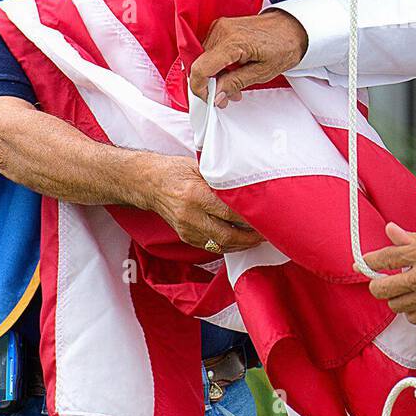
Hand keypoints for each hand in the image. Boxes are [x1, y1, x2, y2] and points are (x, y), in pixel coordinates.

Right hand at [146, 155, 263, 252]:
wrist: (148, 182)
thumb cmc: (175, 171)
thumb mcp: (200, 167)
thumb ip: (221, 180)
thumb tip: (249, 187)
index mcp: (195, 195)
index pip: (229, 213)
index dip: (250, 219)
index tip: (266, 218)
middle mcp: (190, 216)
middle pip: (226, 235)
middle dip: (249, 238)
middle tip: (267, 233)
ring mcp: (186, 229)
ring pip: (219, 245)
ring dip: (241, 244)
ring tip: (257, 239)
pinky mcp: (184, 236)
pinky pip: (210, 247)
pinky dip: (227, 245)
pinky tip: (240, 240)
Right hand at [188, 10, 308, 105]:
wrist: (293, 27)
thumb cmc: (284, 45)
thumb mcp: (262, 72)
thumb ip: (235, 83)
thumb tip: (216, 95)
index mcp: (232, 41)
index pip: (201, 68)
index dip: (200, 88)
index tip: (210, 99)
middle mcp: (222, 31)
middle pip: (201, 65)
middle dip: (211, 84)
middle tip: (227, 97)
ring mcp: (220, 27)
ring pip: (204, 59)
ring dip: (215, 76)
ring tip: (234, 86)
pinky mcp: (221, 28)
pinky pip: (211, 51)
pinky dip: (218, 65)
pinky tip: (232, 73)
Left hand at [365, 223, 415, 324]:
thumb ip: (409, 237)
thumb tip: (389, 230)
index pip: (382, 259)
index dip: (368, 262)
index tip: (362, 263)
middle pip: (381, 288)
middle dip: (377, 284)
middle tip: (381, 280)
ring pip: (395, 305)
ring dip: (397, 297)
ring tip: (406, 288)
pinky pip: (412, 318)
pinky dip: (412, 311)